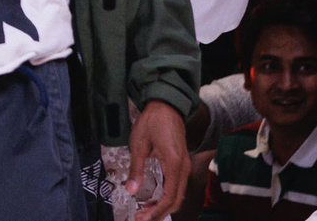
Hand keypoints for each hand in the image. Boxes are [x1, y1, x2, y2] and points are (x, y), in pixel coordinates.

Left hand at [126, 99, 187, 220]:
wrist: (166, 106)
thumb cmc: (151, 122)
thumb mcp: (139, 144)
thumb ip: (136, 169)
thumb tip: (131, 190)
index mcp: (174, 164)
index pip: (169, 197)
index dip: (156, 211)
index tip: (142, 217)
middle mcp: (183, 168)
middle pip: (176, 200)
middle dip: (160, 212)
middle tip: (141, 218)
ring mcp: (185, 166)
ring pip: (179, 194)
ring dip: (164, 206)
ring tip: (146, 212)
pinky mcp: (182, 163)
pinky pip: (178, 186)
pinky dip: (168, 196)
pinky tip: (154, 199)